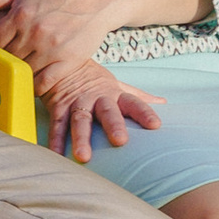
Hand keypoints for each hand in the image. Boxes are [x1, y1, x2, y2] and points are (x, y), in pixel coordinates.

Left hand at [0, 0, 116, 82]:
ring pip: (24, 71)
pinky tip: (33, 83)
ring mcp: (51, 49)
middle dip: (6, 59)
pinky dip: (36, 86)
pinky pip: (44, 82)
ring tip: (20, 72)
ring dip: (21, 72)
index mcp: (21, 14)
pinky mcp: (68, 61)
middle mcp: (34, 32)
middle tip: (6, 63)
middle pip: (8, 56)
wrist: (95, 0)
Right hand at [37, 62, 164, 164]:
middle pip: (107, 111)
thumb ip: (138, 96)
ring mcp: (76, 102)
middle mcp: (97, 98)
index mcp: (114, 94)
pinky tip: (56, 155)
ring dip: (81, 138)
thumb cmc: (93, 78)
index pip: (134, 103)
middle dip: (113, 125)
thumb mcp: (117, 85)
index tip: (155, 125)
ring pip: (80, 120)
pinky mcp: (58, 107)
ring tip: (83, 157)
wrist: (61, 61)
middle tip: (120, 141)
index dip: (144, 113)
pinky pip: (57, 125)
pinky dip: (55, 140)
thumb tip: (163, 102)